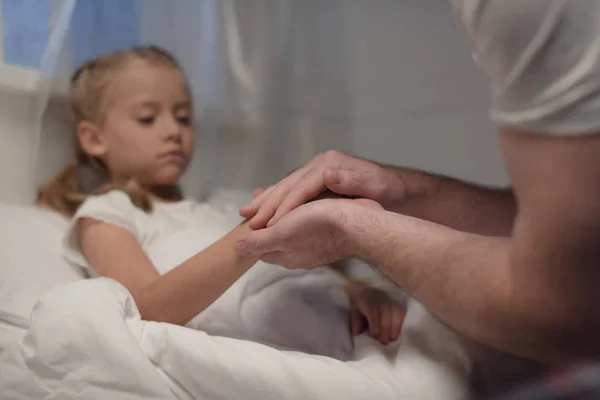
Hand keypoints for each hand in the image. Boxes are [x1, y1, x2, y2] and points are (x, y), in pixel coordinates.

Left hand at [236, 197, 381, 268]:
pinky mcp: (330, 232)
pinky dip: (298, 210)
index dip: (252, 233)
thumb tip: (236, 249)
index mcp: (287, 256)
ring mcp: (316, 244)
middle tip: (258, 201)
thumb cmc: (318, 228)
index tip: (247, 215)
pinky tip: (302, 201)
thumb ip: (260, 242)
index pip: (261, 248)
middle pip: (276, 238)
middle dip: (265, 221)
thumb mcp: (283, 234)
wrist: (359, 224)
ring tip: (274, 198)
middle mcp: (300, 253)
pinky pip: (307, 221)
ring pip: (292, 229)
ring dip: (281, 215)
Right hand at [240, 151, 402, 229]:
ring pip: (286, 187)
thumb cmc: (388, 191)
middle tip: (248, 219)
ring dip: (266, 200)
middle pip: (288, 185)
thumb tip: (327, 175)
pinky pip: (292, 189)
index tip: (269, 224)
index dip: (284, 206)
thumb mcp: (373, 186)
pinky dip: (277, 197)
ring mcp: (317, 171)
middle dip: (267, 203)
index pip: (300, 187)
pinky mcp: (318, 180)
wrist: (400, 191)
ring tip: (246, 212)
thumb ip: (350, 181)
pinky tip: (262, 201)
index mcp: (329, 165)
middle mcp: (319, 165)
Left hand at [346, 281, 404, 344]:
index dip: (375, 324)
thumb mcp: (355, 311)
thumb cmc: (361, 304)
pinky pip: (401, 312)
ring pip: (395, 312)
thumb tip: (356, 333)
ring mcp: (389, 301)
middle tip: (385, 342)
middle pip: (385, 314)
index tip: (375, 335)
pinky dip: (401, 322)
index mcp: (367, 302)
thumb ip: (356, 322)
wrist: (365, 288)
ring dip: (395, 327)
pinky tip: (398, 332)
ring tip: (393, 338)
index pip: (373, 313)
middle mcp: (380, 300)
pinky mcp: (396, 303)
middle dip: (385, 329)